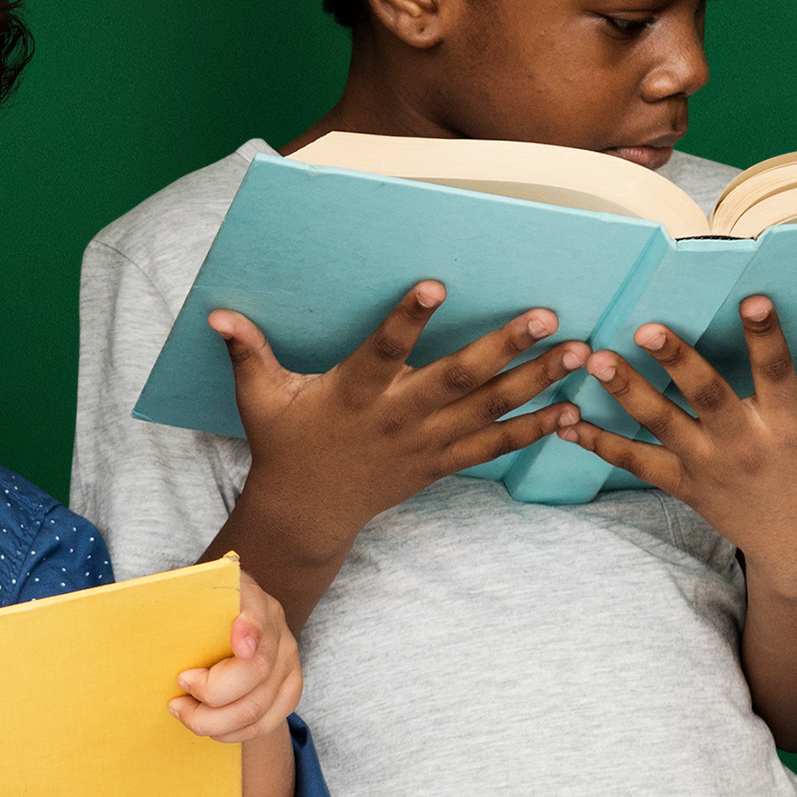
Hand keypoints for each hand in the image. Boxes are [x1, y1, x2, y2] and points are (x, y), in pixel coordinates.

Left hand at [174, 577, 303, 745]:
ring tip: (184, 711)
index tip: (239, 647)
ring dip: (213, 720)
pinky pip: (265, 723)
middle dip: (210, 693)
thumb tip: (148, 625)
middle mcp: (276, 628)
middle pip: (256, 670)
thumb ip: (179, 611)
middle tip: (179, 692)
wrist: (228, 627)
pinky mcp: (290, 689)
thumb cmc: (199, 618)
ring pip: (257, 707)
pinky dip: (231, 732)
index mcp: (250, 597)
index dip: (251, 629)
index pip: (256, 611)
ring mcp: (288, 660)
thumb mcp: (189, 603)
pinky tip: (209, 725)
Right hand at [212, 283, 579, 561]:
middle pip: (456, 380)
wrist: (307, 513)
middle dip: (504, 348)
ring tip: (580, 355)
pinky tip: (571, 412)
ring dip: (537, 383)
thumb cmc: (285, 445)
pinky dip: (533, 431)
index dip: (407, 319)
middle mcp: (396, 419)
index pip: (382, 350)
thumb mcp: (260, 398)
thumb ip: (247, 352)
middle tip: (547, 316)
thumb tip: (216, 311)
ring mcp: (424, 445)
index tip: (435, 284)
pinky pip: (494, 448)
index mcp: (353, 395)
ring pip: (488, 411)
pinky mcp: (441, 464)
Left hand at [545, 298, 796, 581]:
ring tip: (592, 360)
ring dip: (624, 394)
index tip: (753, 298)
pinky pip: (634, 463)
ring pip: (660, 428)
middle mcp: (746, 445)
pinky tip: (560, 418)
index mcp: (792, 425)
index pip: (779, 372)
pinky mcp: (683, 484)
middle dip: (677, 363)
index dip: (768, 335)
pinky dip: (598, 442)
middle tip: (646, 326)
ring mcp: (709, 467)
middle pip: (707, 398)